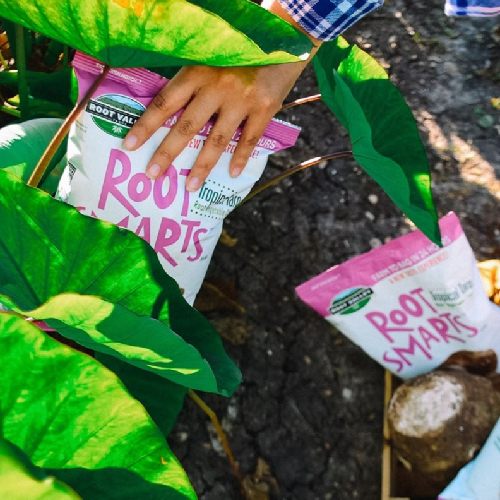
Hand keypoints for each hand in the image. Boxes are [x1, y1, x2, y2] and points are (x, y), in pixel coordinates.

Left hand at [123, 61, 310, 191]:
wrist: (283, 38)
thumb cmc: (239, 49)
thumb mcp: (210, 56)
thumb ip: (192, 80)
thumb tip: (168, 110)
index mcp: (197, 71)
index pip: (165, 103)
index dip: (146, 125)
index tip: (129, 146)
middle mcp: (217, 87)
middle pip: (187, 127)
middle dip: (167, 153)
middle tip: (152, 174)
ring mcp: (241, 99)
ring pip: (217, 139)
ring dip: (202, 166)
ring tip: (190, 187)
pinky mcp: (264, 108)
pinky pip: (249, 139)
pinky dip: (241, 157)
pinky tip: (234, 174)